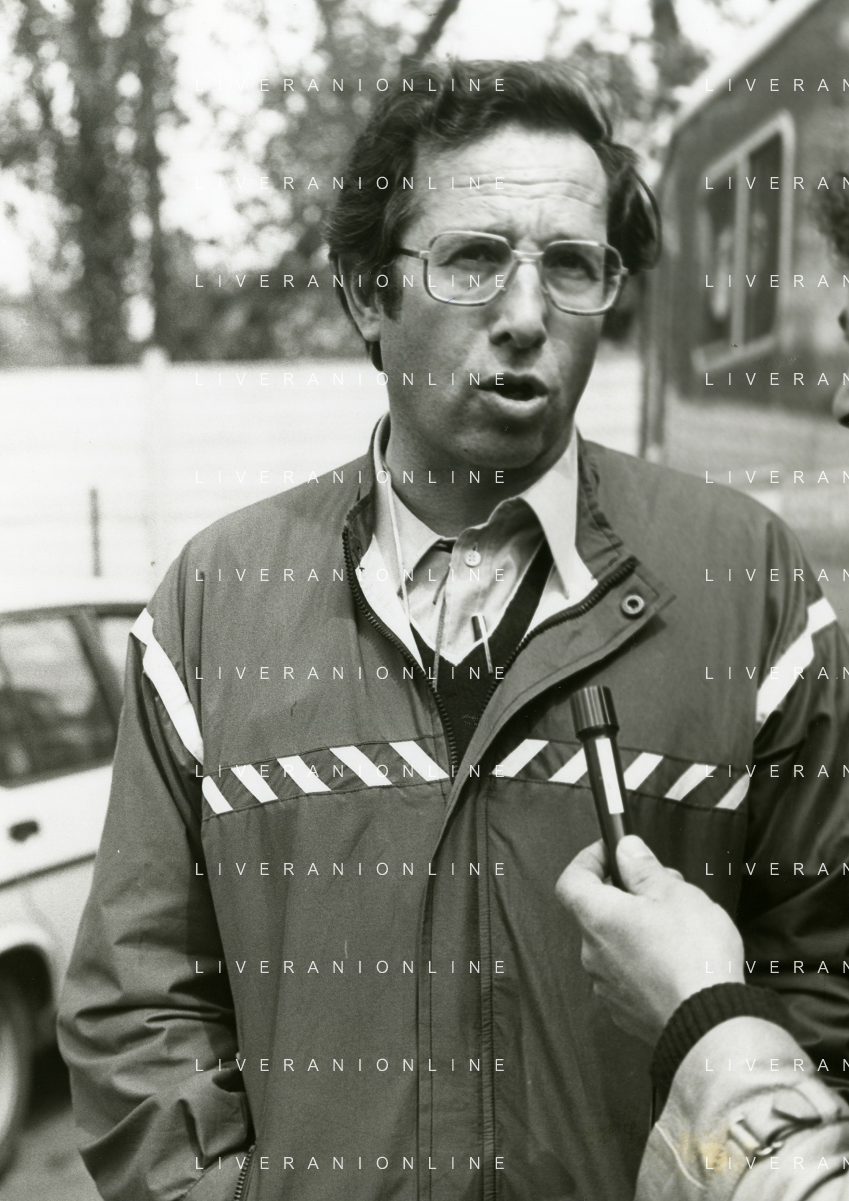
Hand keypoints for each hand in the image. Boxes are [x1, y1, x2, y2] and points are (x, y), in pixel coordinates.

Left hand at [555, 836, 744, 1044]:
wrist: (711, 1023)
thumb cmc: (693, 957)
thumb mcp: (674, 894)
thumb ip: (644, 869)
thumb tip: (626, 850)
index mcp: (598, 918)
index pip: (571, 880)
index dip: (588, 860)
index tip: (610, 852)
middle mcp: (593, 953)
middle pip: (598, 911)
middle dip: (627, 894)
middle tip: (662, 887)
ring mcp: (607, 985)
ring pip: (614, 943)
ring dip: (637, 927)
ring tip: (678, 925)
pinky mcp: (625, 1010)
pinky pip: (627, 973)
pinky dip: (644, 960)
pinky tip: (676, 959)